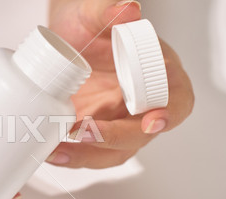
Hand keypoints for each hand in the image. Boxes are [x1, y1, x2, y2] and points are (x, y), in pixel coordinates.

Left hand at [46, 0, 193, 167]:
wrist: (65, 37)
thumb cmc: (89, 25)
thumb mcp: (95, 13)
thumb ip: (110, 10)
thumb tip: (128, 10)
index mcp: (159, 77)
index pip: (177, 100)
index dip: (169, 114)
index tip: (151, 121)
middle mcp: (139, 106)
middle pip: (138, 135)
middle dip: (111, 139)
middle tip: (82, 133)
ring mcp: (114, 122)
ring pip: (110, 152)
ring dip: (84, 156)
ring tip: (57, 152)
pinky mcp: (90, 130)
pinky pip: (86, 150)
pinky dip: (69, 154)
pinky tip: (49, 150)